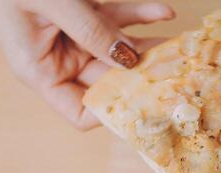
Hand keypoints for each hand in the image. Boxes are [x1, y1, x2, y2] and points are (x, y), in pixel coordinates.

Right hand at [0, 0, 174, 129]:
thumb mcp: (52, 4)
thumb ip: (89, 31)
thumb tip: (127, 58)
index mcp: (42, 72)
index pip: (79, 112)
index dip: (110, 111)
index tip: (142, 99)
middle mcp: (62, 61)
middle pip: (109, 81)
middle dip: (142, 76)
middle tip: (173, 71)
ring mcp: (78, 40)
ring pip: (120, 51)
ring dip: (149, 46)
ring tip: (178, 45)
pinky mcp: (88, 19)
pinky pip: (118, 21)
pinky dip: (141, 16)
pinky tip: (163, 12)